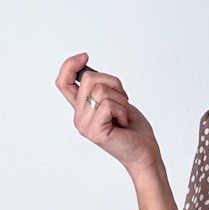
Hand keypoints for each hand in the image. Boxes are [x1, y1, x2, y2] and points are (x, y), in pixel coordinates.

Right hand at [54, 51, 161, 176]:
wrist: (145, 153)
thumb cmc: (134, 128)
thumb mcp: (116, 100)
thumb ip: (101, 88)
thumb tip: (89, 70)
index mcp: (82, 109)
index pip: (63, 83)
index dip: (69, 65)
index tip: (84, 56)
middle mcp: (79, 117)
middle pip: (89, 79)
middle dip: (114, 85)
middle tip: (123, 104)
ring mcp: (85, 125)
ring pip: (101, 90)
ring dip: (121, 100)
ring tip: (124, 116)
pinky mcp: (95, 131)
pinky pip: (108, 104)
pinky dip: (123, 110)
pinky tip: (124, 123)